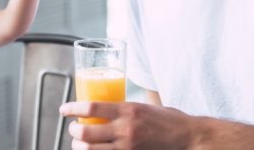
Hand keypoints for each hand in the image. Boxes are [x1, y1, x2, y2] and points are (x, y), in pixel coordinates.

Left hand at [60, 101, 194, 148]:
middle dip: (73, 132)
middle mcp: (125, 129)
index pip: (91, 107)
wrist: (189, 138)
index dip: (72, 108)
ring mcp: (128, 147)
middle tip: (72, 129)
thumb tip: (109, 108)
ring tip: (78, 144)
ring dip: (79, 147)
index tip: (64, 109)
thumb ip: (127, 109)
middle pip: (85, 132)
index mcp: (128, 109)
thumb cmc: (170, 121)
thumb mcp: (146, 106)